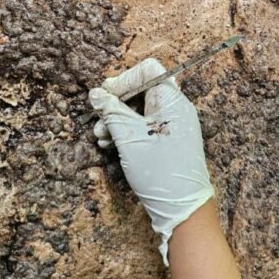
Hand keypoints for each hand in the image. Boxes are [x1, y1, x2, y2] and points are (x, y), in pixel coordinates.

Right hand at [88, 58, 213, 264]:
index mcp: (172, 99)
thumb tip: (96, 93)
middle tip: (99, 119)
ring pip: (141, 111)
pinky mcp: (169, 142)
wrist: (182, 208)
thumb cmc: (158, 169)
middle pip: (142, 90)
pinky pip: (146, 127)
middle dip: (116, 104)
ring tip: (100, 137)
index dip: (124, 79)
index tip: (105, 96)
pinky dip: (127, 133)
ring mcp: (174, 126)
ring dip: (118, 120)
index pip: (148, 71)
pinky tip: (111, 146)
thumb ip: (111, 111)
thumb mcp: (128, 137)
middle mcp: (176, 108)